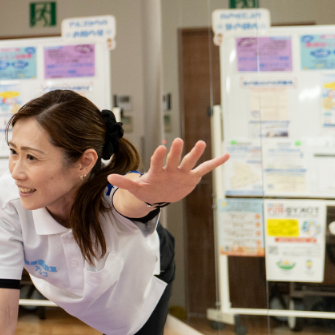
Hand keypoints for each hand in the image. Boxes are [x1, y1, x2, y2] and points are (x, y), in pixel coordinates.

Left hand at [107, 138, 228, 206]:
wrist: (159, 194)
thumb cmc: (147, 189)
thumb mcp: (135, 188)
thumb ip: (125, 182)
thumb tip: (108, 179)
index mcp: (157, 171)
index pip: (157, 162)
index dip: (158, 156)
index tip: (160, 148)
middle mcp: (170, 169)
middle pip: (173, 159)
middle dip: (174, 152)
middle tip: (177, 141)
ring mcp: (182, 172)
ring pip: (189, 161)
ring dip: (194, 153)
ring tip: (201, 143)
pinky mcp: (191, 177)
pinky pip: (205, 169)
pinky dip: (215, 163)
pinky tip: (226, 155)